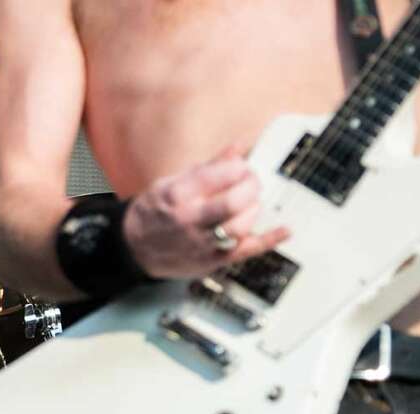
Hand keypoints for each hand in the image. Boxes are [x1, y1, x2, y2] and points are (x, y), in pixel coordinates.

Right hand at [122, 144, 291, 278]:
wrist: (134, 249)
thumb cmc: (154, 214)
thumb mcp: (171, 182)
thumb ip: (208, 167)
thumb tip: (239, 147)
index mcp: (176, 196)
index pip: (218, 176)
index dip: (237, 168)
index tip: (240, 166)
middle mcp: (188, 221)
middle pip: (232, 203)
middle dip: (250, 186)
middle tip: (251, 182)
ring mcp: (201, 244)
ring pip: (240, 226)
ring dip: (253, 209)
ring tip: (251, 202)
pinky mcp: (212, 260)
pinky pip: (245, 251)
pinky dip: (269, 239)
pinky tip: (285, 230)